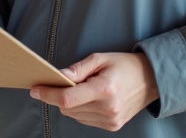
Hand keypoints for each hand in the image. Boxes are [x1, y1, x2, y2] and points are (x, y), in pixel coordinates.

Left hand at [30, 53, 158, 131]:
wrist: (150, 81)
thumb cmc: (124, 65)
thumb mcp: (100, 59)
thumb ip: (77, 69)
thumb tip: (58, 77)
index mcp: (105, 89)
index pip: (68, 98)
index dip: (48, 94)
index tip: (35, 89)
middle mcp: (108, 108)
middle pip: (68, 108)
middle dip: (56, 96)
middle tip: (56, 83)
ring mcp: (111, 120)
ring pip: (74, 116)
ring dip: (68, 104)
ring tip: (78, 89)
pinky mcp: (112, 126)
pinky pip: (85, 120)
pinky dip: (80, 110)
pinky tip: (87, 98)